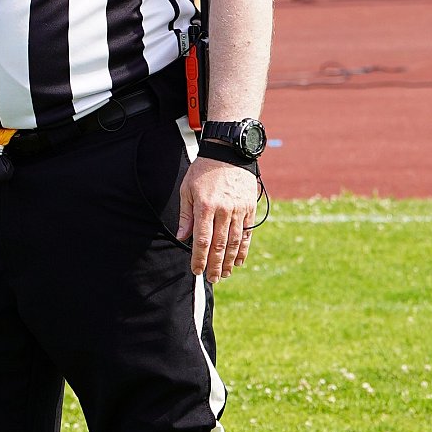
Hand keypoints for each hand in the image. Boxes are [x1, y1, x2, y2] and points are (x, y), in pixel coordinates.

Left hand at [177, 156, 259, 282]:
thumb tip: (182, 237)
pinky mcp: (249, 208)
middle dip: (215, 265)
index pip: (202, 240)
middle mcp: (223, 211)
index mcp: (205, 207)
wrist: (228, 152)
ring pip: (234, 242)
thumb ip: (186, 215)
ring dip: (230, 261)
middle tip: (212, 279)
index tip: (196, 270)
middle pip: (219, 245)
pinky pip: (247, 233)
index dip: (199, 258)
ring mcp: (238, 210)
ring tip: (225, 274)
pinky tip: (240, 261)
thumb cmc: (204, 170)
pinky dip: (244, 249)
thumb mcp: (188, 189)